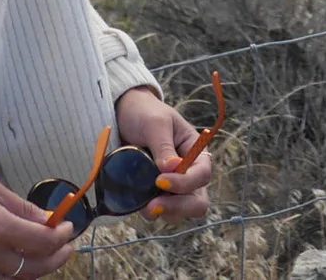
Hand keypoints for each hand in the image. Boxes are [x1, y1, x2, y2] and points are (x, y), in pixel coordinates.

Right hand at [0, 157, 77, 279]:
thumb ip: (20, 208)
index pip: (41, 243)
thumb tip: (47, 220)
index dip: (61, 237)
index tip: (68, 228)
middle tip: (64, 246)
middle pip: (32, 269)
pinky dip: (5, 276)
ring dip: (32, 270)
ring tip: (42, 255)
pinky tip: (13, 262)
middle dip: (54, 258)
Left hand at [115, 85, 213, 220]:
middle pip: (197, 202)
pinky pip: (158, 212)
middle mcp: (188, 173)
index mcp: (196, 152)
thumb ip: (164, 146)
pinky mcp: (155, 195)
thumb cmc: (145, 113)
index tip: (160, 181)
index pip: (202, 174)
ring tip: (143, 204)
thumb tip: (171, 168)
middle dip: (178, 207)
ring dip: (163, 211)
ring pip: (179, 213)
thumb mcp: (155, 123)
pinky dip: (148, 211)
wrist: (123, 115)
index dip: (185, 182)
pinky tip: (136, 202)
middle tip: (153, 206)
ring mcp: (172, 188)